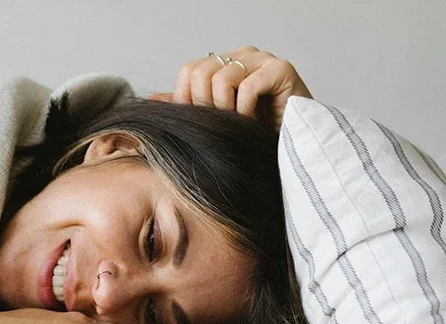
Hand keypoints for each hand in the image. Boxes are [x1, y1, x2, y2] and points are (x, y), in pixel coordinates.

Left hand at [152, 47, 311, 130]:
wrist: (293, 145)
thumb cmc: (255, 133)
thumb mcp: (214, 121)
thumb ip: (187, 106)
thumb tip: (152, 99)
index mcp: (226, 63)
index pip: (190, 70)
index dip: (187, 100)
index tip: (201, 124)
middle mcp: (243, 55)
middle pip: (201, 72)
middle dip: (205, 106)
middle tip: (221, 125)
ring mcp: (263, 59)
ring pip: (222, 78)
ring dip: (227, 111)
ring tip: (239, 125)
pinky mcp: (282, 69)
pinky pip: (247, 86)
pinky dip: (245, 111)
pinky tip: (254, 123)